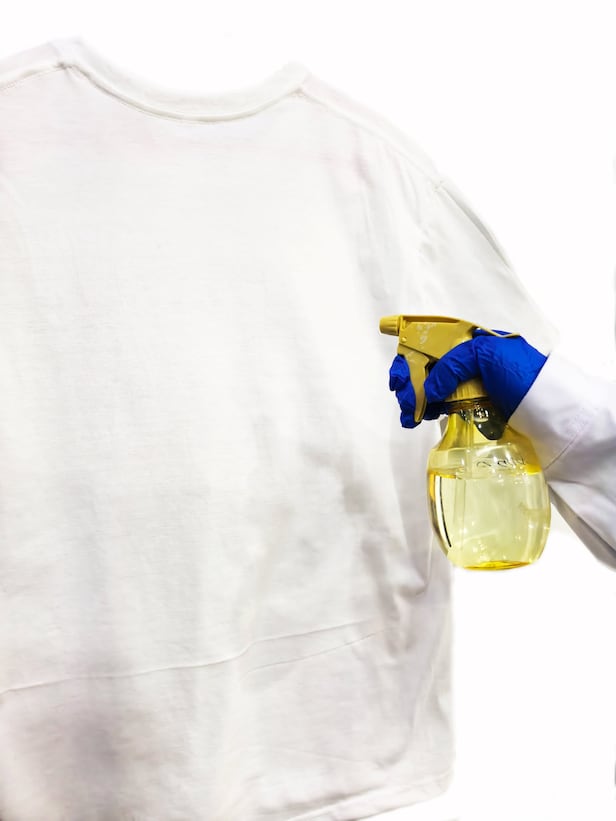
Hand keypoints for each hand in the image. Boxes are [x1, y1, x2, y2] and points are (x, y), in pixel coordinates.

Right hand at [388, 329, 547, 426]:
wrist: (555, 414)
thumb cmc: (524, 376)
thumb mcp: (488, 354)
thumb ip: (453, 363)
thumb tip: (429, 390)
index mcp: (473, 343)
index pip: (432, 342)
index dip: (409, 352)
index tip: (395, 367)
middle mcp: (469, 364)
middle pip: (426, 366)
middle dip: (407, 379)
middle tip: (401, 397)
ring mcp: (470, 388)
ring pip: (430, 389)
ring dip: (412, 399)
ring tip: (408, 415)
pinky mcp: (473, 412)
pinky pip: (441, 408)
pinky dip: (424, 412)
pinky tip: (417, 419)